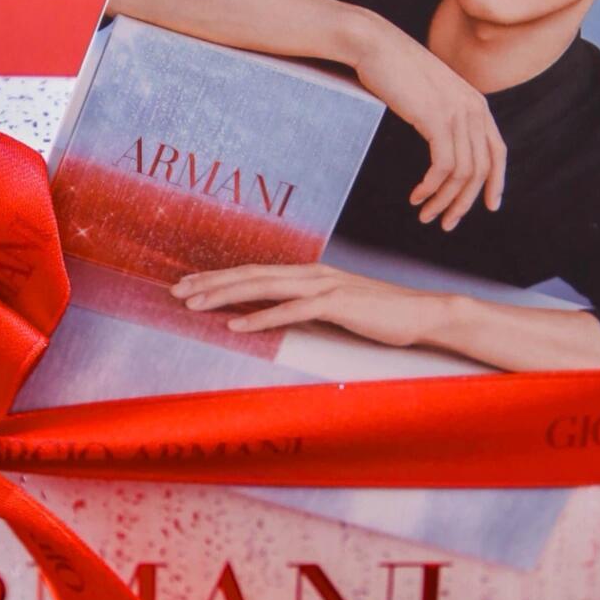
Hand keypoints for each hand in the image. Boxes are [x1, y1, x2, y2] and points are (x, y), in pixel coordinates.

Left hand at [172, 264, 447, 348]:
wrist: (424, 315)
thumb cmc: (382, 316)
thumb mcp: (338, 310)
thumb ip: (310, 308)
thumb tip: (281, 316)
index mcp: (309, 274)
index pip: (255, 273)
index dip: (219, 279)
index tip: (189, 287)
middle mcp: (312, 273)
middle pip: (250, 274)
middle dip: (209, 283)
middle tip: (175, 291)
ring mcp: (324, 285)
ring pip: (263, 287)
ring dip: (224, 296)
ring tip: (193, 305)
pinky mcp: (337, 303)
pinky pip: (291, 310)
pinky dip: (261, 318)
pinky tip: (235, 326)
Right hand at [347, 14, 506, 229]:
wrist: (374, 45)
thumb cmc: (393, 70)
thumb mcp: (428, 94)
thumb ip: (442, 115)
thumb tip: (443, 142)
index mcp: (475, 103)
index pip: (497, 151)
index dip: (497, 182)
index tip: (489, 206)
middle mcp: (473, 108)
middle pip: (480, 169)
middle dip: (464, 202)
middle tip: (445, 223)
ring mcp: (457, 113)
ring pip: (462, 173)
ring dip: (444, 201)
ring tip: (426, 215)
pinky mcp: (436, 119)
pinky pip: (443, 167)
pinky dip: (431, 188)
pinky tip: (417, 197)